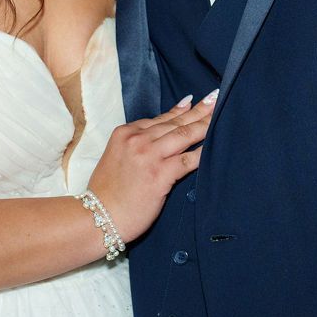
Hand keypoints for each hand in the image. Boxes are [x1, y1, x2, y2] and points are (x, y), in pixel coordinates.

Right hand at [87, 93, 217, 243]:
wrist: (97, 217)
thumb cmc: (108, 192)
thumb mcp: (117, 156)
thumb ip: (137, 143)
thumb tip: (160, 134)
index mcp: (125, 133)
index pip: (160, 119)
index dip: (180, 110)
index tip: (195, 102)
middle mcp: (137, 140)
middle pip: (175, 123)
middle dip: (198, 111)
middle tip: (215, 99)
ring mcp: (148, 156)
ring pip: (184, 135)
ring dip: (204, 125)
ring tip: (219, 116)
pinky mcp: (159, 175)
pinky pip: (187, 160)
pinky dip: (202, 153)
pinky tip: (214, 147)